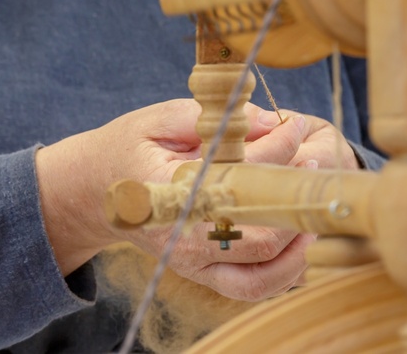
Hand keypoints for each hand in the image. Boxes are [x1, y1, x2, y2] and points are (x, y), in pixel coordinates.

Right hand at [35, 99, 355, 300]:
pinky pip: (252, 288)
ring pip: (260, 274)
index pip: (235, 178)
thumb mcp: (160, 119)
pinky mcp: (201, 273)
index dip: (275, 151)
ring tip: (312, 209)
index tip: (296, 126)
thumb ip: (211, 117)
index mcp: (165, 194)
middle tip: (312, 169)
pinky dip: (284, 272)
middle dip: (293, 205)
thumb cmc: (129, 149)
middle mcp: (180, 238)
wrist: (94, 191)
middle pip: (255, 238)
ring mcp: (192, 263)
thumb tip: (267, 121)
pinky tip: (301, 241)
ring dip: (297, 246)